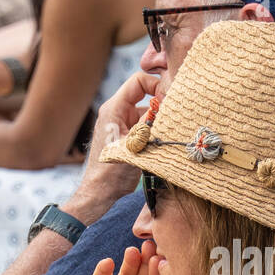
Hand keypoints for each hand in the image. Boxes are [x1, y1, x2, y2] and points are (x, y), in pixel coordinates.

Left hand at [61, 68, 158, 224]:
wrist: (100, 192)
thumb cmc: (112, 171)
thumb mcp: (135, 144)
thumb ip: (150, 122)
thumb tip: (167, 104)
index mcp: (114, 108)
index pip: (139, 81)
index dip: (156, 85)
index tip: (169, 101)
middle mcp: (117, 112)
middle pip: (145, 95)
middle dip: (161, 104)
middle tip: (174, 117)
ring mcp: (121, 123)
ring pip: (147, 111)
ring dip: (159, 119)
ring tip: (169, 132)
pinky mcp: (127, 135)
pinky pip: (145, 125)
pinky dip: (155, 129)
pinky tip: (164, 141)